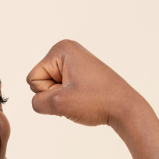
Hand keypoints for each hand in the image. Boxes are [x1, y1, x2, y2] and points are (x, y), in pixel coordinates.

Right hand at [26, 39, 147, 131]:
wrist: (125, 108)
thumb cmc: (97, 101)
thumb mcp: (60, 104)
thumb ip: (38, 103)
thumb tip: (37, 102)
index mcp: (61, 49)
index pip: (33, 79)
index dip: (48, 92)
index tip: (70, 92)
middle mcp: (66, 51)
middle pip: (41, 82)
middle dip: (54, 95)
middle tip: (77, 97)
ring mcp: (74, 63)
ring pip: (51, 89)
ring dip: (62, 100)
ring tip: (82, 99)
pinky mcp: (80, 74)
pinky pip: (62, 91)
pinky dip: (69, 100)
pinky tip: (84, 100)